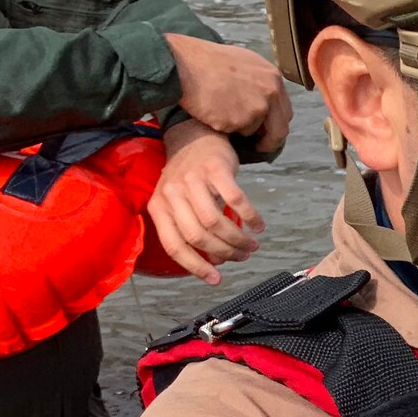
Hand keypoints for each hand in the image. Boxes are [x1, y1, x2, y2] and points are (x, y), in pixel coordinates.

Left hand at [147, 122, 262, 283]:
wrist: (193, 136)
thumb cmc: (189, 177)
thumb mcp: (180, 204)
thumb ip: (192, 230)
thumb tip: (216, 259)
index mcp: (158, 207)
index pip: (174, 245)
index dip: (195, 266)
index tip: (216, 279)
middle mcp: (171, 193)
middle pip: (198, 236)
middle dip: (224, 252)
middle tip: (242, 256)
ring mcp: (193, 179)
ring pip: (215, 222)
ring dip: (238, 239)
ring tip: (252, 244)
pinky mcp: (215, 168)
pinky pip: (235, 199)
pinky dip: (250, 216)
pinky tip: (258, 225)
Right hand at [165, 33, 291, 150]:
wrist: (182, 62)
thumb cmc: (205, 61)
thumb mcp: (242, 63)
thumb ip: (259, 82)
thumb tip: (267, 100)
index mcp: (273, 77)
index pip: (284, 111)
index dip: (275, 124)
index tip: (268, 133)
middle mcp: (270, 92)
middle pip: (279, 129)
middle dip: (269, 140)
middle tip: (258, 146)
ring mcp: (257, 107)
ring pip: (253, 130)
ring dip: (239, 128)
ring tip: (218, 111)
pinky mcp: (240, 120)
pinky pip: (234, 131)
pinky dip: (224, 128)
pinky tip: (211, 112)